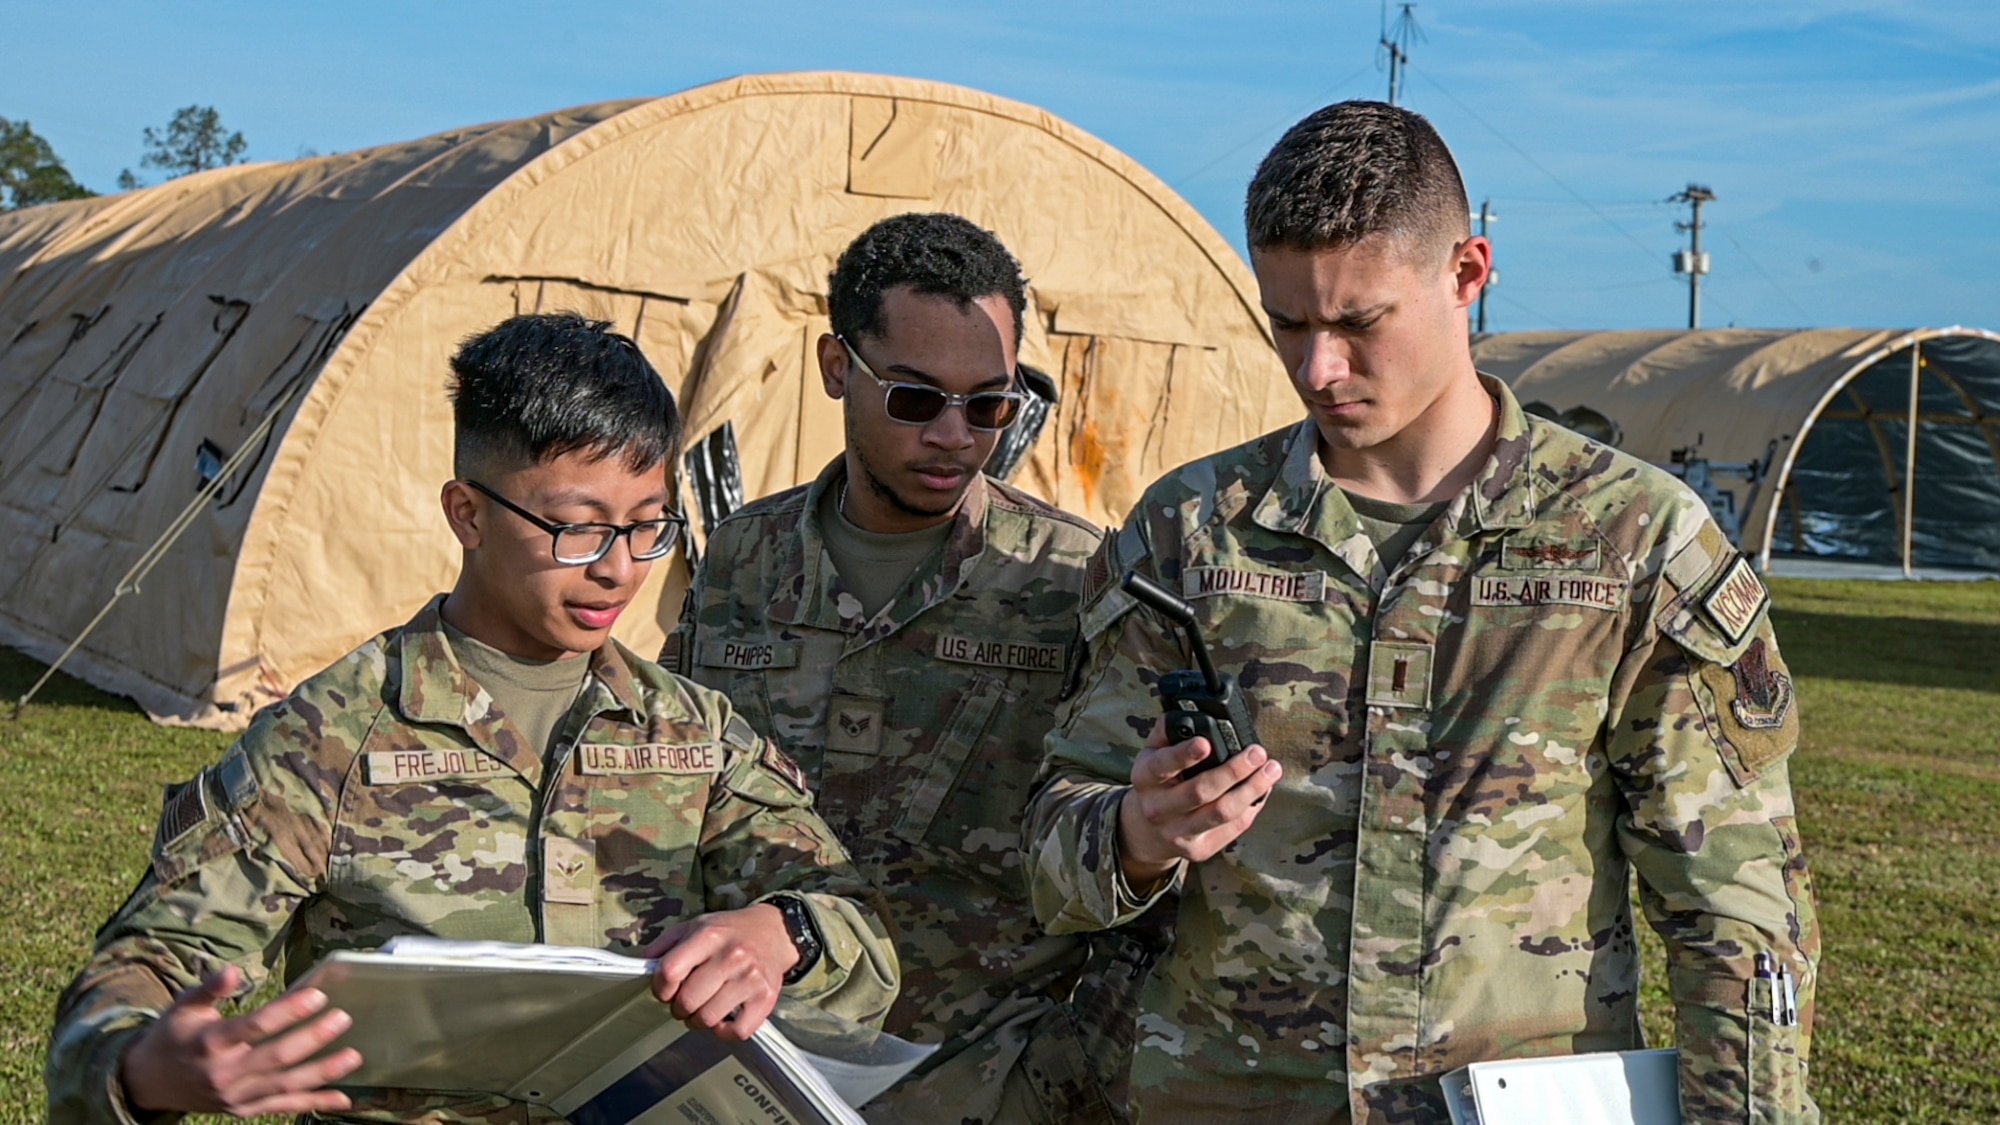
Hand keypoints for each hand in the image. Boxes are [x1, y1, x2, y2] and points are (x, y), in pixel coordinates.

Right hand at [119, 965, 361, 1117]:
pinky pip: (283, 1107)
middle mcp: (224, 1073)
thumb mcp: (184, 1006)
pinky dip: (313, 1104)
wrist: (148, 1082)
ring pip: (285, 1086)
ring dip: (322, 1073)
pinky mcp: (242, 1110)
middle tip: (344, 1019)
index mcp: (210, 1043)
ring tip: (354, 1057)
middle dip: (313, 1039)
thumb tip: (233, 971)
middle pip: (276, 1057)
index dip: (288, 1011)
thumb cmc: (173, 1035)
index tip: (318, 995)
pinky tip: (343, 1099)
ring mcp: (235, 1096)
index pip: (255, 1026)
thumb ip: (210, 988)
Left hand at [642, 904, 797, 1040]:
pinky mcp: (766, 998)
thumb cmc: (728, 932)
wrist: (774, 931)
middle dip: (679, 1007)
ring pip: (709, 1019)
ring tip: (703, 1009)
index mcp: (709, 935)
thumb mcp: (694, 927)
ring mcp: (750, 979)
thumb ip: (664, 946)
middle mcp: (732, 956)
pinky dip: (725, 1032)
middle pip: (687, 1001)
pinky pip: (737, 1031)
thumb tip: (639, 967)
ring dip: (699, 1021)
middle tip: (685, 1002)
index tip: (666, 990)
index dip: (660, 988)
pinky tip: (723, 1019)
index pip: (669, 972)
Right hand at [1118, 718, 1280, 885]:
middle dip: (1233, 771)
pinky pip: (1232, 828)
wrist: (1147, 831)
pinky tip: (1262, 790)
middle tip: (1258, 753)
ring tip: (1272, 770)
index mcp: (1146, 779)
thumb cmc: (1158, 783)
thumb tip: (1187, 712)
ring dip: (1251, 790)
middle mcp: (1159, 808)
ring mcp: (1178, 833)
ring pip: (1221, 813)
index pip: (1163, 766)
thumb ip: (1168, 732)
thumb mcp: (1153, 754)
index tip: (1206, 742)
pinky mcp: (1199, 849)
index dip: (1184, 754)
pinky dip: (1252, 807)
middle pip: (1200, 791)